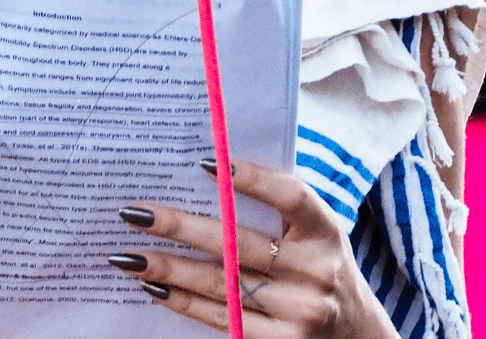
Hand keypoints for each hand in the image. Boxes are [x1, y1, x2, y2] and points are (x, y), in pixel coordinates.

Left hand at [110, 159, 398, 338]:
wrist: (357, 335)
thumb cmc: (317, 263)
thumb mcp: (312, 231)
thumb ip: (273, 204)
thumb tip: (204, 171)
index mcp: (325, 230)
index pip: (291, 196)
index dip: (252, 178)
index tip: (206, 163)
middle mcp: (316, 271)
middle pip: (239, 244)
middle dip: (181, 227)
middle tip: (136, 213)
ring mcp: (300, 313)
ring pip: (223, 286)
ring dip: (170, 269)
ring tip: (129, 255)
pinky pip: (223, 321)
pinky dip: (184, 304)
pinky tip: (154, 289)